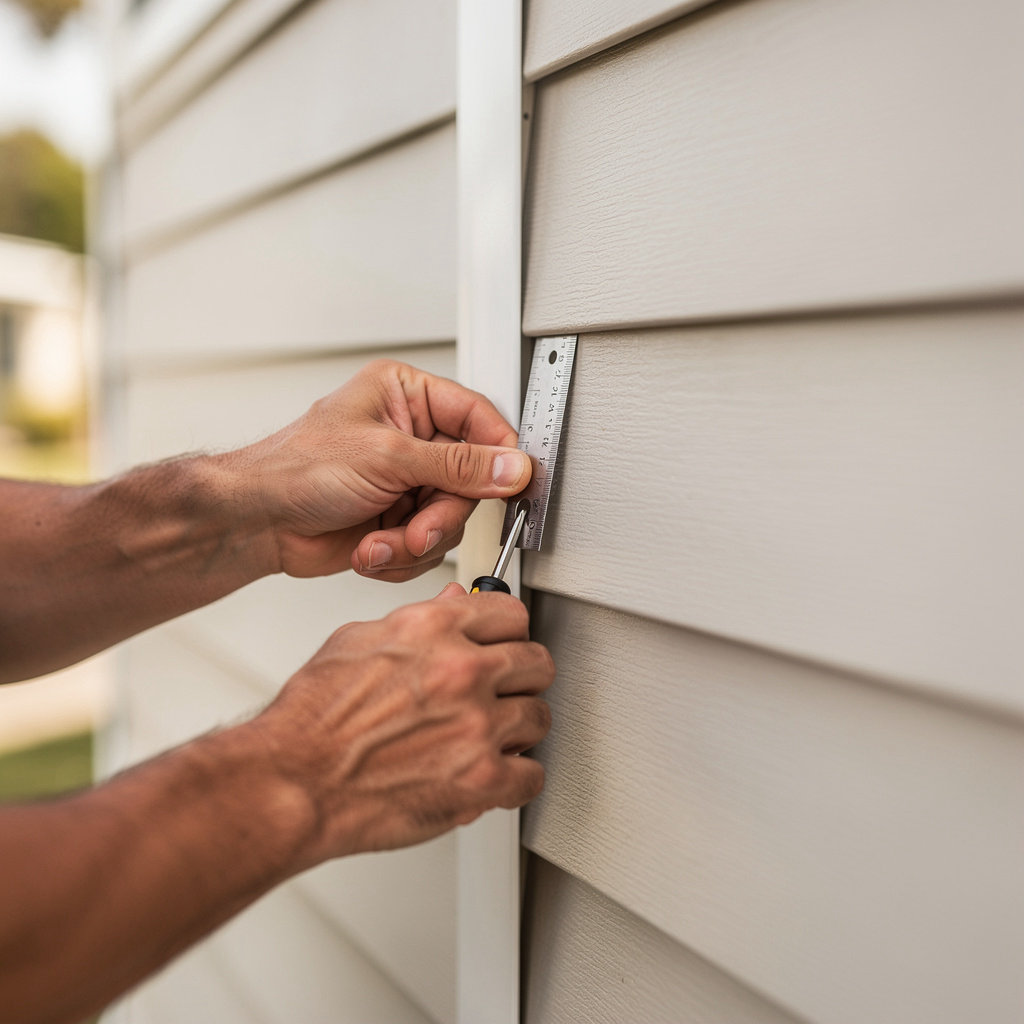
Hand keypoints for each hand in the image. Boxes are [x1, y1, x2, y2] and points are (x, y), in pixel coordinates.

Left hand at [238, 360, 530, 580]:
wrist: (256, 523)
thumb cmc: (295, 469)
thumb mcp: (387, 458)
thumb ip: (458, 465)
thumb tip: (511, 467)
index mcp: (407, 397)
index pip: (478, 418)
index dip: (499, 453)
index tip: (512, 483)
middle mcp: (412, 438)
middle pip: (470, 480)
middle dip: (441, 515)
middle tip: (420, 528)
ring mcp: (406, 483)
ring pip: (451, 520)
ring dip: (416, 541)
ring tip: (380, 541)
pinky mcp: (398, 522)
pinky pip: (429, 546)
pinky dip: (401, 556)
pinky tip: (370, 549)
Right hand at [251, 584, 553, 862]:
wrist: (293, 781)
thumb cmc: (312, 719)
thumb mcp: (358, 641)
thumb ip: (418, 620)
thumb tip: (454, 601)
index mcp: (434, 629)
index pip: (512, 614)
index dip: (510, 633)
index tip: (506, 645)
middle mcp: (462, 670)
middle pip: (537, 663)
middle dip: (522, 678)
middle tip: (506, 692)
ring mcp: (476, 725)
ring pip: (539, 717)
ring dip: (519, 729)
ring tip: (492, 736)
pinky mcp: (480, 780)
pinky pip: (532, 776)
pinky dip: (516, 780)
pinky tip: (495, 775)